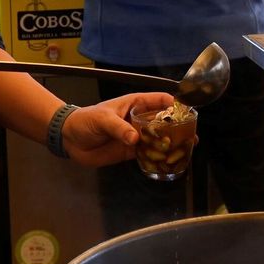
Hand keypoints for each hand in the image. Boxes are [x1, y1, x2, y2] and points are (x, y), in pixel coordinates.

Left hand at [59, 92, 177, 166]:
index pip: (159, 100)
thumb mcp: (102, 119)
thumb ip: (118, 128)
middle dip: (178, 127)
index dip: (174, 104)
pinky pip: (148, 154)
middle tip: (192, 135)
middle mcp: (139, 119)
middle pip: (164, 121)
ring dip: (171, 144)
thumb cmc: (86, 120)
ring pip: (159, 139)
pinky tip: (169, 162)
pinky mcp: (131, 152)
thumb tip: (135, 139)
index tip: (187, 112)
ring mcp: (136, 136)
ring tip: (187, 149)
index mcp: (135, 104)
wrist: (71, 139)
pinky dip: (158, 158)